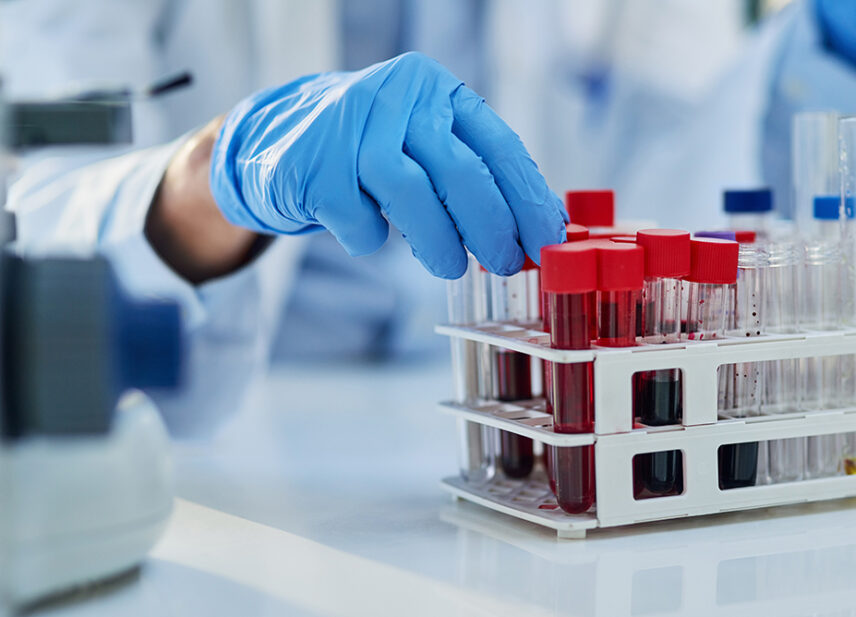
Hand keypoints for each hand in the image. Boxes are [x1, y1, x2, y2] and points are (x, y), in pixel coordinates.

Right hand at [209, 52, 565, 278]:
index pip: (499, 147)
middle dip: (492, 227)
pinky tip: (368, 233)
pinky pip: (358, 220)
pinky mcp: (312, 165)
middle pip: (461, 170)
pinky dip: (370, 239)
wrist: (276, 142)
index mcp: (436, 92)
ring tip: (450, 266)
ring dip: (439, 242)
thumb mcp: (422, 147)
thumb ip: (471, 176)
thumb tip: (532, 232)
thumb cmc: (368, 153)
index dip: (529, 200)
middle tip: (505, 263)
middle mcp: (397, 98)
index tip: (547, 242)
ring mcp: (350, 128)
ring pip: (411, 193)